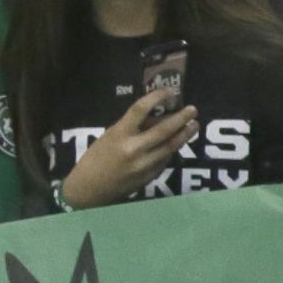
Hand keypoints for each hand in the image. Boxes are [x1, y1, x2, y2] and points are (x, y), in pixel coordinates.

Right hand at [60, 90, 199, 207]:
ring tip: (193, 126)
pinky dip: (171, 150)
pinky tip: (175, 145)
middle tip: (193, 110)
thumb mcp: (109, 137)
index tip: (169, 92)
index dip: (157, 97)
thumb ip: (131, 127)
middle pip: (164, 130)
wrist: (88, 189)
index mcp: (119, 135)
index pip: (140, 109)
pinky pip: (165, 160)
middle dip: (181, 118)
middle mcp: (133, 149)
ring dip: (184, 135)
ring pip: (170, 147)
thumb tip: (156, 118)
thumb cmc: (95, 159)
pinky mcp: (148, 177)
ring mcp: (143, 165)